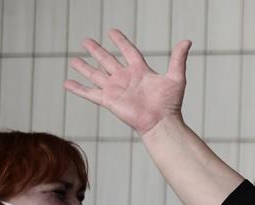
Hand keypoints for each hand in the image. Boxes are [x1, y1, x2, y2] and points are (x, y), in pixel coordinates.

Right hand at [64, 29, 191, 135]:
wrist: (161, 122)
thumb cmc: (170, 103)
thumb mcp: (176, 77)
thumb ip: (178, 59)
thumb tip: (187, 41)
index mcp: (140, 71)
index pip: (128, 52)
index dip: (121, 42)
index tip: (112, 32)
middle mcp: (125, 78)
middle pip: (107, 60)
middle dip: (97, 51)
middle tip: (85, 41)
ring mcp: (115, 89)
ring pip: (96, 74)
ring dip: (84, 67)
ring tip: (73, 60)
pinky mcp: (108, 100)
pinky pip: (89, 92)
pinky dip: (78, 88)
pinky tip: (67, 83)